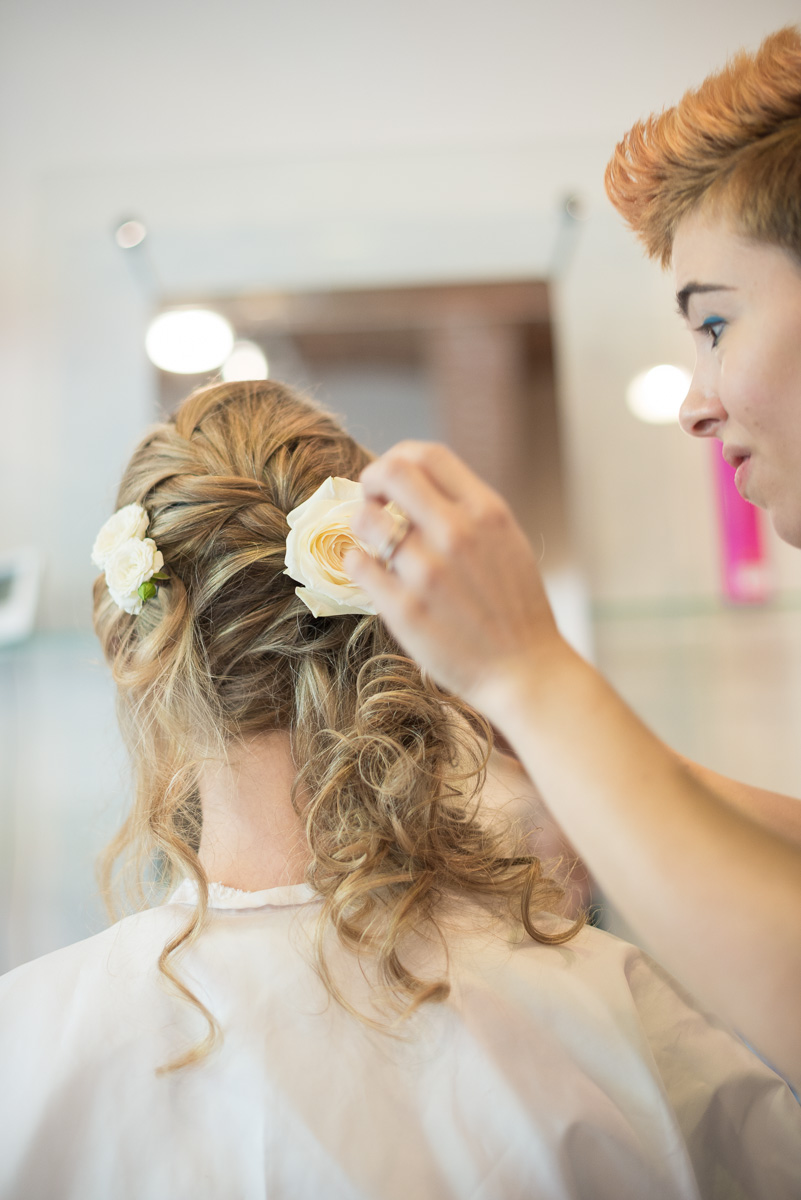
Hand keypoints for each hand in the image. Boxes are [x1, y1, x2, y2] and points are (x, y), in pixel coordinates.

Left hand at [345, 442, 566, 721]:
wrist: (525, 670)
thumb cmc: (515, 607)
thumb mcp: (507, 542)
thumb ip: (468, 510)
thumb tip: (417, 483)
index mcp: (487, 512)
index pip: (428, 454)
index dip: (398, 457)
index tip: (390, 480)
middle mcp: (457, 534)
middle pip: (391, 473)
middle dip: (370, 480)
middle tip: (370, 501)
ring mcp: (428, 572)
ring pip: (366, 521)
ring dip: (360, 524)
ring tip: (372, 543)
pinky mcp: (404, 609)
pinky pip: (357, 565)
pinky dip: (356, 561)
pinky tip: (369, 571)